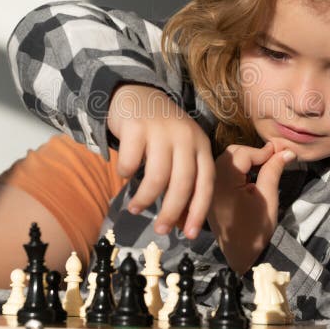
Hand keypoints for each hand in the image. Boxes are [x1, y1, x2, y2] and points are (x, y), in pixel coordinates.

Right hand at [107, 84, 214, 239]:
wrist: (137, 94)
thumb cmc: (161, 133)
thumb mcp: (180, 151)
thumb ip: (185, 180)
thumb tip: (184, 223)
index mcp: (201, 145)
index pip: (205, 182)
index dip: (199, 211)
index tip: (191, 234)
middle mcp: (185, 136)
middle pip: (182, 183)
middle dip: (171, 212)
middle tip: (161, 230)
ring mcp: (161, 130)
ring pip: (156, 177)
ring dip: (145, 199)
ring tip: (135, 208)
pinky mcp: (136, 127)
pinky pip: (130, 163)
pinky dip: (125, 174)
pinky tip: (124, 173)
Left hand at [207, 142, 295, 273]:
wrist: (241, 256)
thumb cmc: (257, 230)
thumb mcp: (268, 198)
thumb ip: (273, 171)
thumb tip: (286, 151)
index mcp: (224, 183)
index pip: (243, 154)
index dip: (262, 152)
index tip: (280, 152)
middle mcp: (212, 182)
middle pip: (231, 154)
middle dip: (252, 153)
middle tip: (271, 158)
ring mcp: (209, 187)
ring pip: (226, 160)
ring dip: (244, 159)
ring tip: (262, 165)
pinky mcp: (211, 193)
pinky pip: (222, 171)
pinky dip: (236, 168)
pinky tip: (249, 176)